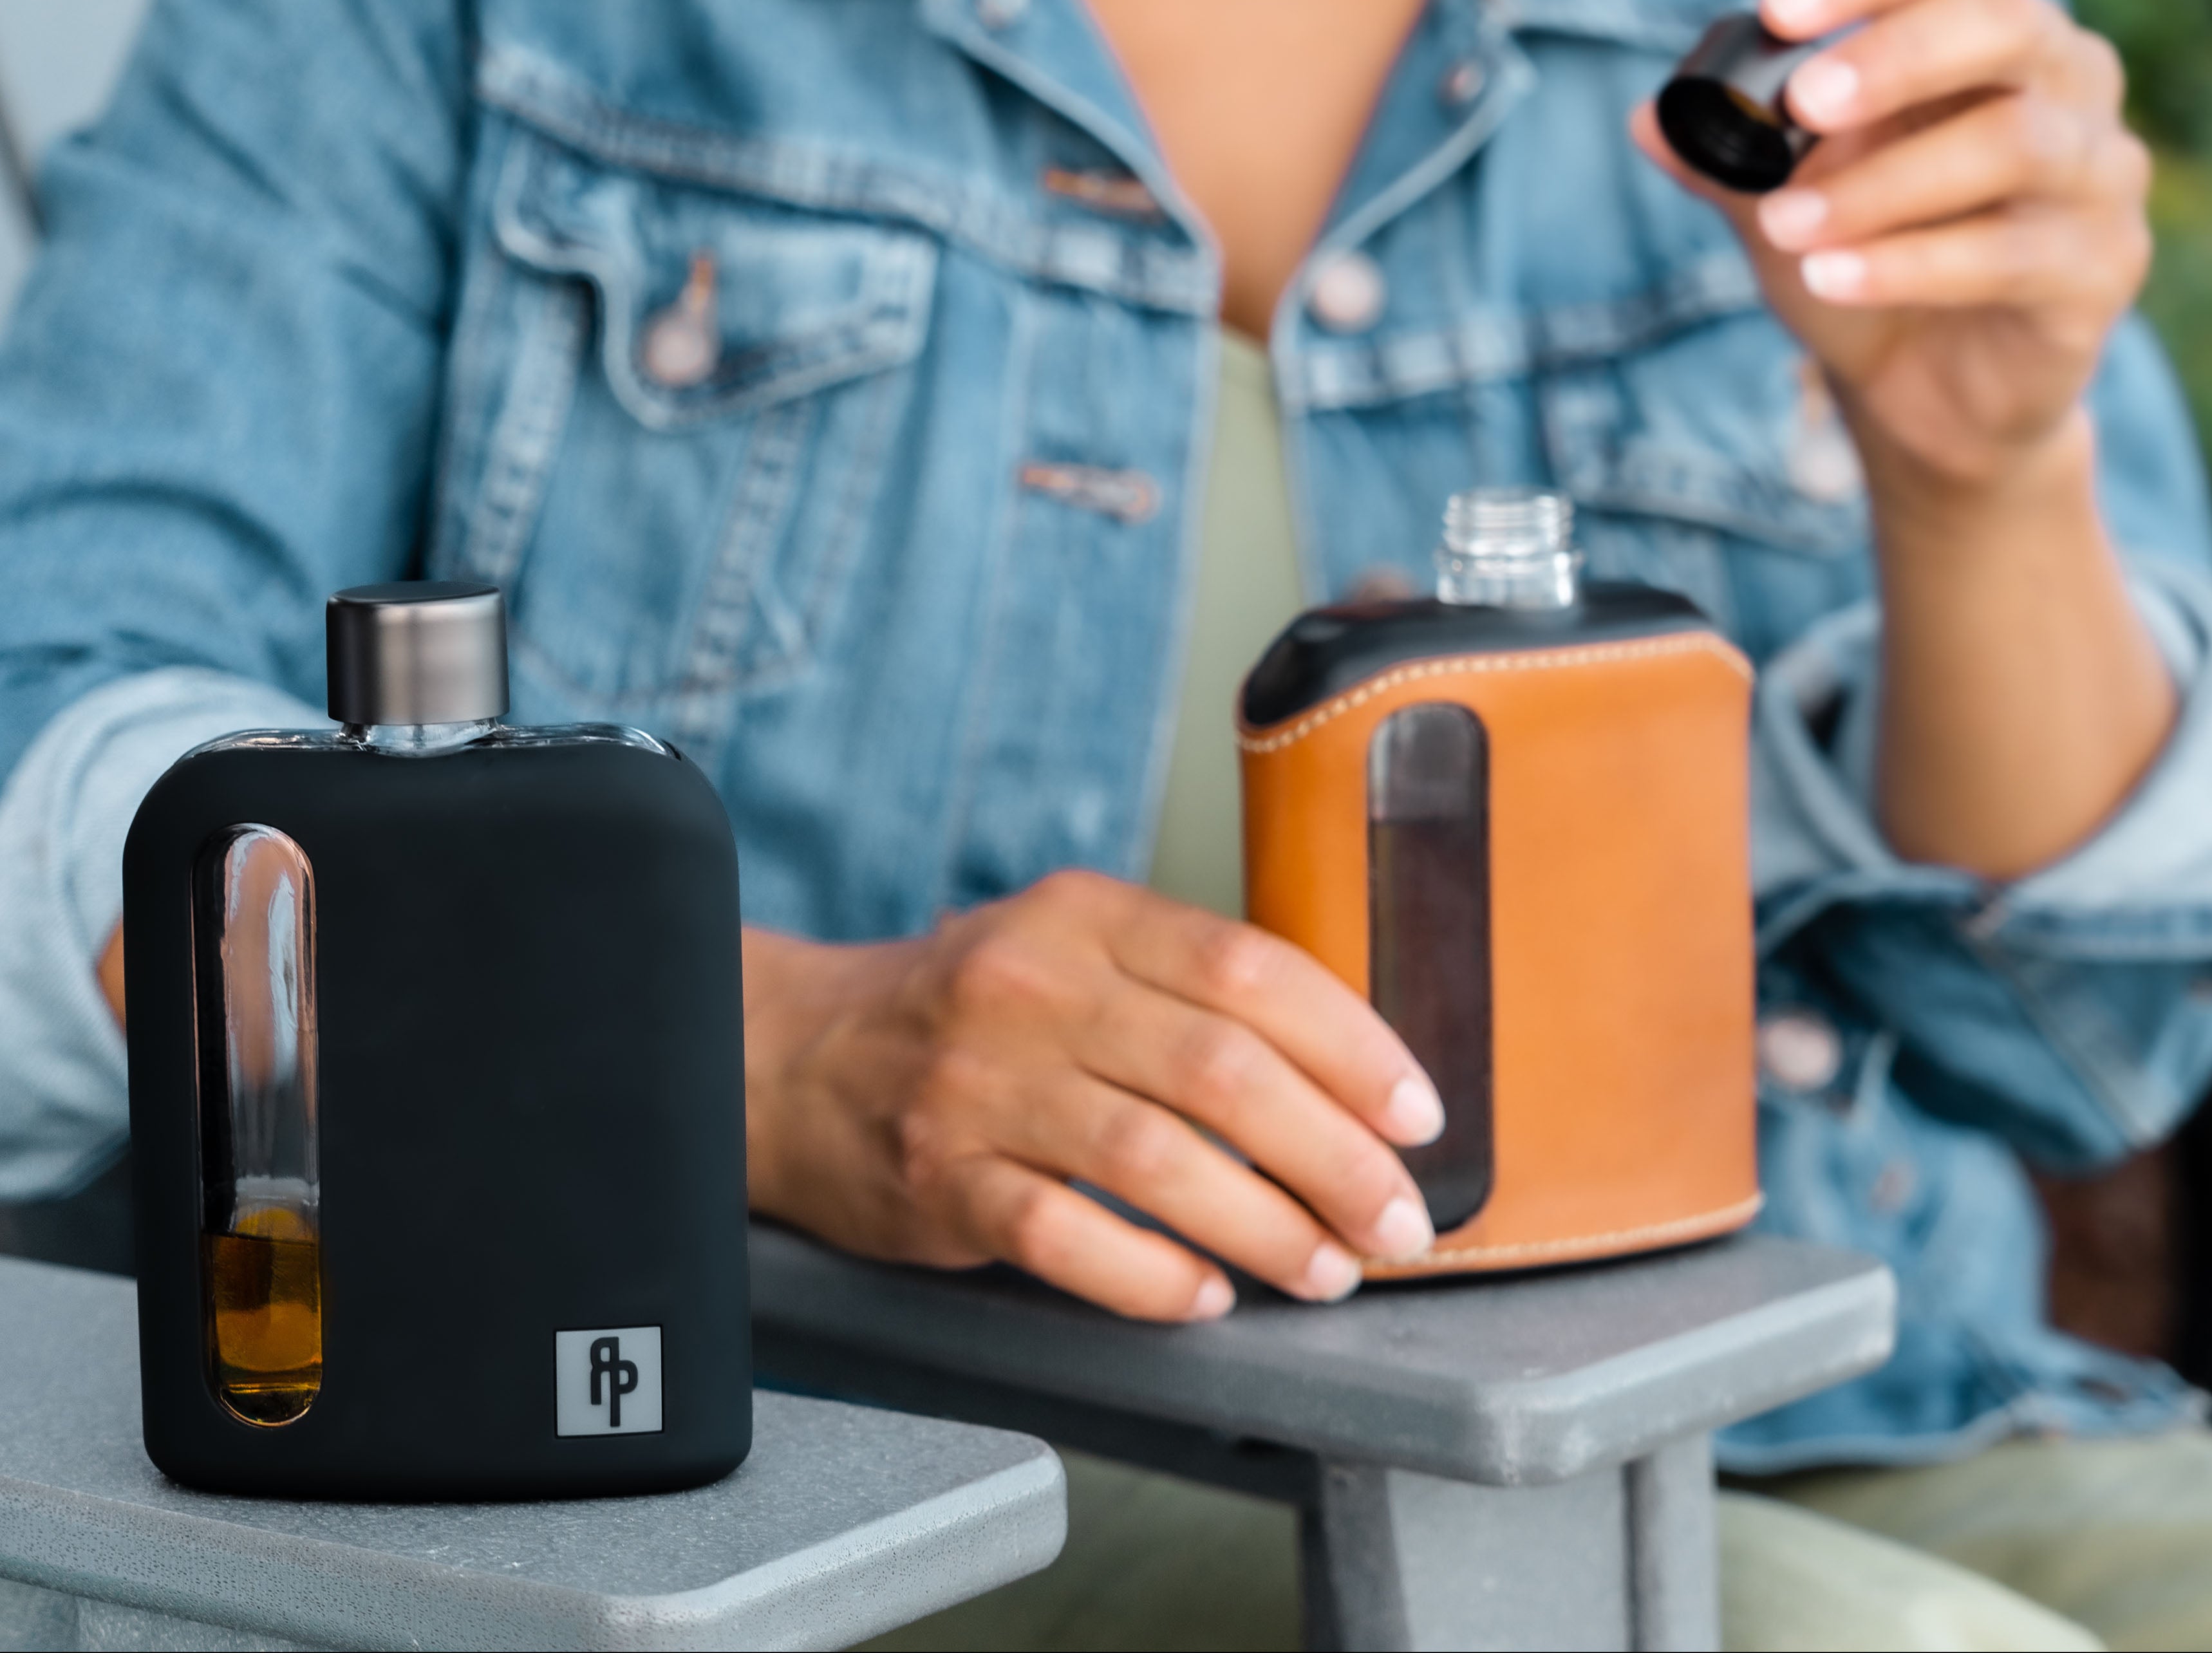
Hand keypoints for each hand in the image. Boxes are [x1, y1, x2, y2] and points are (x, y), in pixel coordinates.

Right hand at [743, 871, 1446, 1319]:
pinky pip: (1066, 1236)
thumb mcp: (1070, 949)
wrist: (795, 1056)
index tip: (1416, 1117)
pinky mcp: (939, 1178)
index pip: (1247, 967)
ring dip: (1266, 1227)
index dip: (1352, 1046)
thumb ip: (1186, 985)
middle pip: (1220, 1071)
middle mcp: (1032, 985)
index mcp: (1085, 915)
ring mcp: (979, 1084)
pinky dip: (1152, 1276)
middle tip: (1395, 1222)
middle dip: (1334, 1157)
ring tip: (1325, 1270)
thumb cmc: (970, 1013)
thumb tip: (1350, 1068)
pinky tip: (1206, 1295)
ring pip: (1156, 1160)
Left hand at [1633, 0, 2152, 501]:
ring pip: (2013, 143)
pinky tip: (1830, 279)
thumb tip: (1648, 119)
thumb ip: (1723, 160)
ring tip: (1783, 226)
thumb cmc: (1868, 254)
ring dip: (1882, 185)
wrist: (1929, 386)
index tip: (1776, 8)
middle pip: (2001, 22)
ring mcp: (2097, 170)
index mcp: (1985, 35)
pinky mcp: (2103, 264)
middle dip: (1894, 57)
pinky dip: (1909, 265)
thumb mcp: (1782, 201)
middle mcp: (2063, 79)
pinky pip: (2012, 253)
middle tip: (1802, 105)